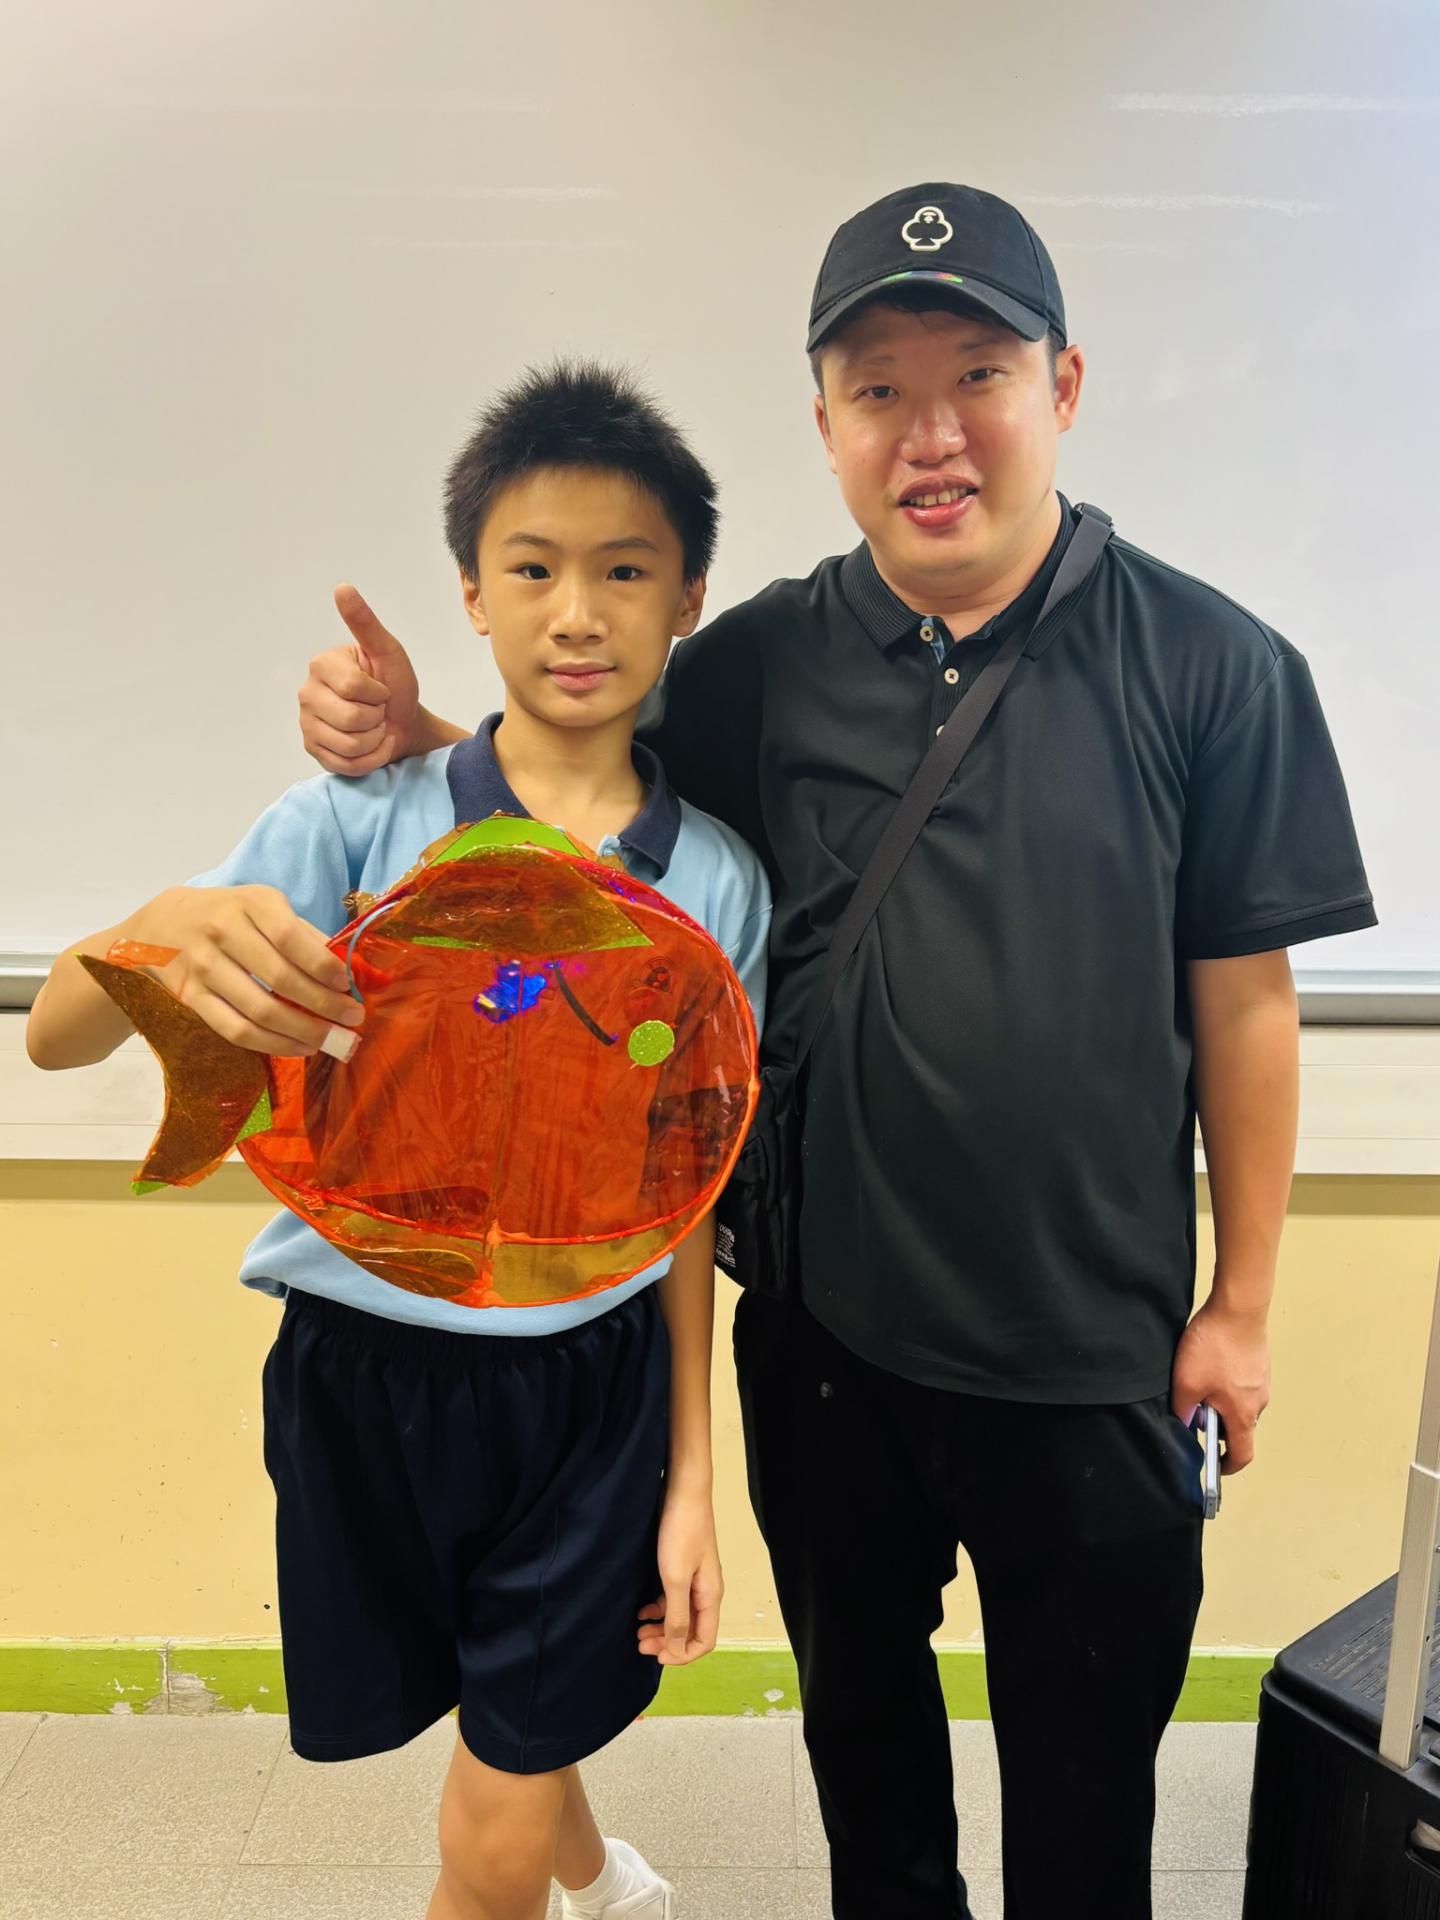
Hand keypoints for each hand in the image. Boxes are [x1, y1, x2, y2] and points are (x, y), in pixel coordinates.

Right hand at [138, 886, 363, 1056]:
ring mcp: (203, 967)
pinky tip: (298, 1047)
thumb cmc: (227, 914)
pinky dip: (273, 1044)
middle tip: (352, 1020)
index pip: (292, 938)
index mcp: (250, 904)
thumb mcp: (262, 906)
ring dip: (303, 1031)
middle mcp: (223, 932)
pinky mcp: (190, 997)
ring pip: (260, 1011)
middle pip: (281, 979)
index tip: (347, 986)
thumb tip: (345, 965)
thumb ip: (301, 932)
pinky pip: (236, 1030)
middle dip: (324, 1005)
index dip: (324, 966)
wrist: (160, 925)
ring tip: (331, 1040)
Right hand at [298, 585, 422, 774]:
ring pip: (349, 744)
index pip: (353, 687)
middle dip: (377, 718)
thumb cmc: (395, 686)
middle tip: (378, 711)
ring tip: (376, 728)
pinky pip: (346, 764)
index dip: (378, 693)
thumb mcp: (387, 652)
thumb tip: (342, 588)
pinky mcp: (313, 750)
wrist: (403, 724)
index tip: (380, 689)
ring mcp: (307, 724)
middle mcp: (306, 693)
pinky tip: (372, 747)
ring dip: (376, 740)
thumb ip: (365, 623)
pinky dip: (370, 759)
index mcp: (322, 665)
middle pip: (350, 719)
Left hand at [637, 1485, 722, 1665]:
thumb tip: (679, 1651)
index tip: (656, 1656)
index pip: (704, 1641)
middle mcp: (706, 1591)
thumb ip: (678, 1617)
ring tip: (637, 1630)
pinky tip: (641, 1609)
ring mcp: (694, 1578)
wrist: (683, 1491)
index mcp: (710, 1596)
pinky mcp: (683, 1566)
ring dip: (660, 1627)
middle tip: (639, 1644)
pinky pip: (673, 1598)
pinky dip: (658, 1608)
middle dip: (667, 1643)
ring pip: (680, 1615)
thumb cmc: (681, 1532)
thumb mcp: (675, 1579)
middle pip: (691, 1631)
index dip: (682, 1655)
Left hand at [1171, 1295, 1271, 1473]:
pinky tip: (1210, 1365)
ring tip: (1198, 1383)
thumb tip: (1183, 1423)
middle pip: (1239, 1428)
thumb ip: (1183, 1409)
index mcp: (1244, 1414)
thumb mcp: (1187, 1382)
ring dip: (1219, 1402)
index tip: (1213, 1466)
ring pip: (1238, 1403)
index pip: (1242, 1454)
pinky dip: (1225, 1385)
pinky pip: (1241, 1385)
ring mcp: (1261, 1381)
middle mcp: (1259, 1402)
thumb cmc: (1215, 1346)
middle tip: (1193, 1412)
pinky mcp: (1258, 1364)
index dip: (1227, 1466)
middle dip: (1216, 1426)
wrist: (1239, 1307)